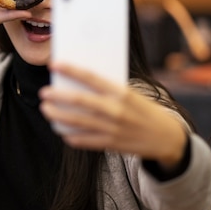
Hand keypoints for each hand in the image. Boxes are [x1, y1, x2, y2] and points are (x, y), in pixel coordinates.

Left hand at [39, 62, 187, 168]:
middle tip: (44, 92)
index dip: (71, 70)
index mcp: (122, 92)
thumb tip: (80, 82)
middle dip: (58, 96)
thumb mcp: (132, 94)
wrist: (166, 138)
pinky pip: (84, 140)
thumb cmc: (145, 111)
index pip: (91, 78)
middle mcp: (116, 110)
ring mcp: (112, 129)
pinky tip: (61, 130)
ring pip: (77, 122)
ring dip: (58, 115)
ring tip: (46, 109)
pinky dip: (70, 135)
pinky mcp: (110, 144)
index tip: (55, 65)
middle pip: (79, 101)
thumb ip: (108, 89)